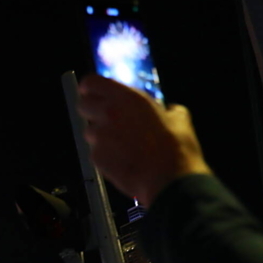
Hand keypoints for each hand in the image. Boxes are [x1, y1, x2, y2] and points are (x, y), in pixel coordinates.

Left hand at [77, 74, 210, 206]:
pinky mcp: (97, 158)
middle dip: (91, 110)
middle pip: (83, 105)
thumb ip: (168, 110)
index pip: (91, 82)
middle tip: (106, 118)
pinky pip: (95, 152)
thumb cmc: (175, 149)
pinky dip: (105, 155)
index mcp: (127, 98)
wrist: (169, 180)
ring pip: (89, 131)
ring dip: (100, 135)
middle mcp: (109, 113)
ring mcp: (100, 137)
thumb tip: (171, 110)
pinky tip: (122, 160)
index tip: (94, 92)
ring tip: (121, 144)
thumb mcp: (179, 120)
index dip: (90, 88)